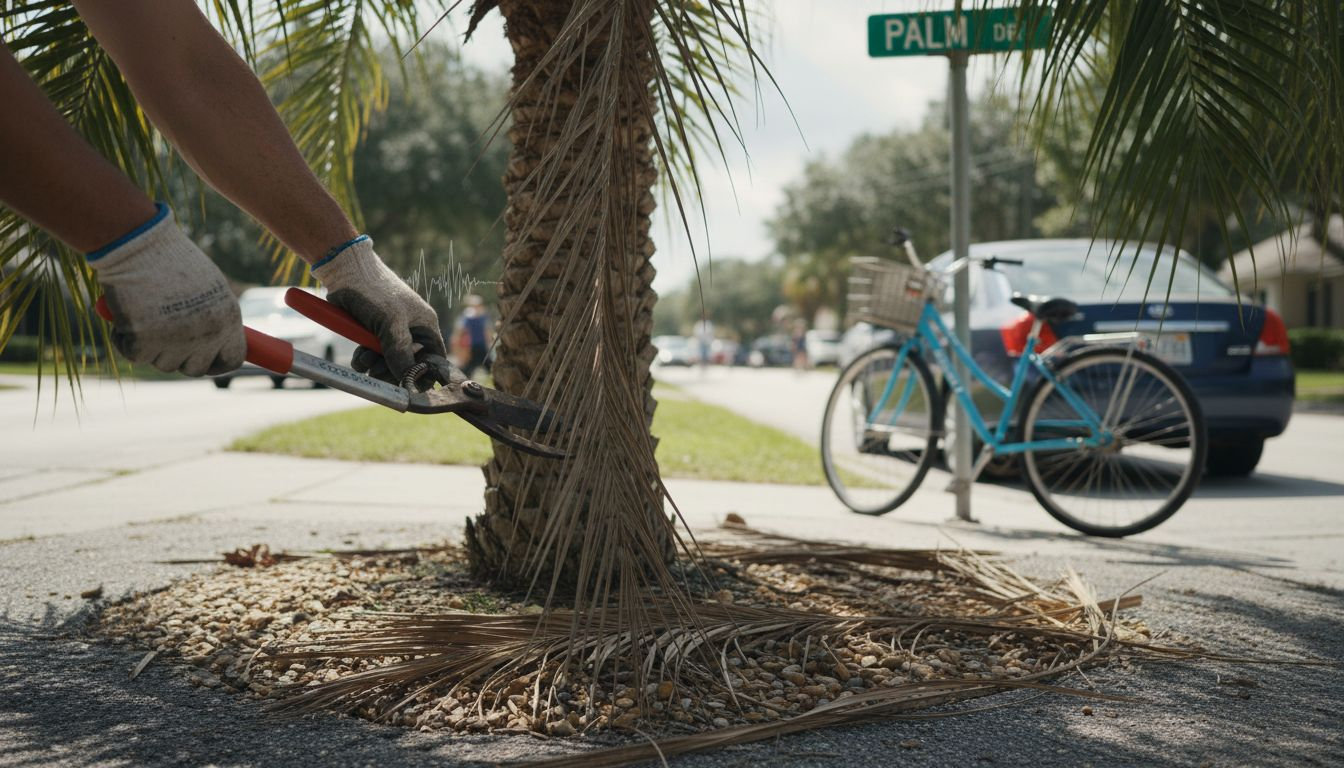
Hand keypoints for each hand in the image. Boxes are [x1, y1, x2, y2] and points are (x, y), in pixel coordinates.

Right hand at [91, 204, 245, 375]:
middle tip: (166, 334)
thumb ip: (214, 318)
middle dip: (181, 357)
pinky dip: (124, 339)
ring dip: (153, 345)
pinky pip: (134, 354)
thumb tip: (217, 345)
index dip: (216, 363)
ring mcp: (175, 342)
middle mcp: (206, 335)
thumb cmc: (171, 260)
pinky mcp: (142, 343)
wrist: (136, 245)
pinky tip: (126, 313)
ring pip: (164, 363)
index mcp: (228, 320)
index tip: (204, 359)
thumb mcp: (208, 288)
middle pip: (195, 368)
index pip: (231, 359)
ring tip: (147, 311)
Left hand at [311, 236, 445, 382]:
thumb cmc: (375, 291)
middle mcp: (410, 332)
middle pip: (408, 366)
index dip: (424, 374)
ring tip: (364, 356)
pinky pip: (371, 358)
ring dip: (374, 366)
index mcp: (425, 327)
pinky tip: (358, 352)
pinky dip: (363, 359)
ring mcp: (390, 334)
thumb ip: (401, 352)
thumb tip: (408, 380)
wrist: (345, 272)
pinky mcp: (371, 334)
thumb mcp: (391, 323)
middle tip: (377, 371)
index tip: (409, 385)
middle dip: (391, 371)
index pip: (434, 360)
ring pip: (386, 364)